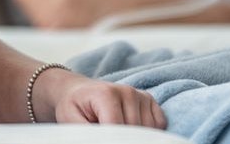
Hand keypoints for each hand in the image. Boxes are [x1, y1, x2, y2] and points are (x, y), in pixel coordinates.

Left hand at [32, 68, 165, 128]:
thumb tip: (103, 140)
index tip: (103, 141)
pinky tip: (131, 130)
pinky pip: (159, 123)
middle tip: (107, 136)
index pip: (117, 128)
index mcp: (106, 94)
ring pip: (148, 129)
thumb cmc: (74, 106)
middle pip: (134, 130)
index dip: (112, 140)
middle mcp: (127, 91)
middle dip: (122, 139)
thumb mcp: (71, 120)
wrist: (78, 91)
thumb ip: (86, 133)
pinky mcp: (149, 100)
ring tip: (115, 131)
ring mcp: (140, 95)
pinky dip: (149, 131)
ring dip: (134, 136)